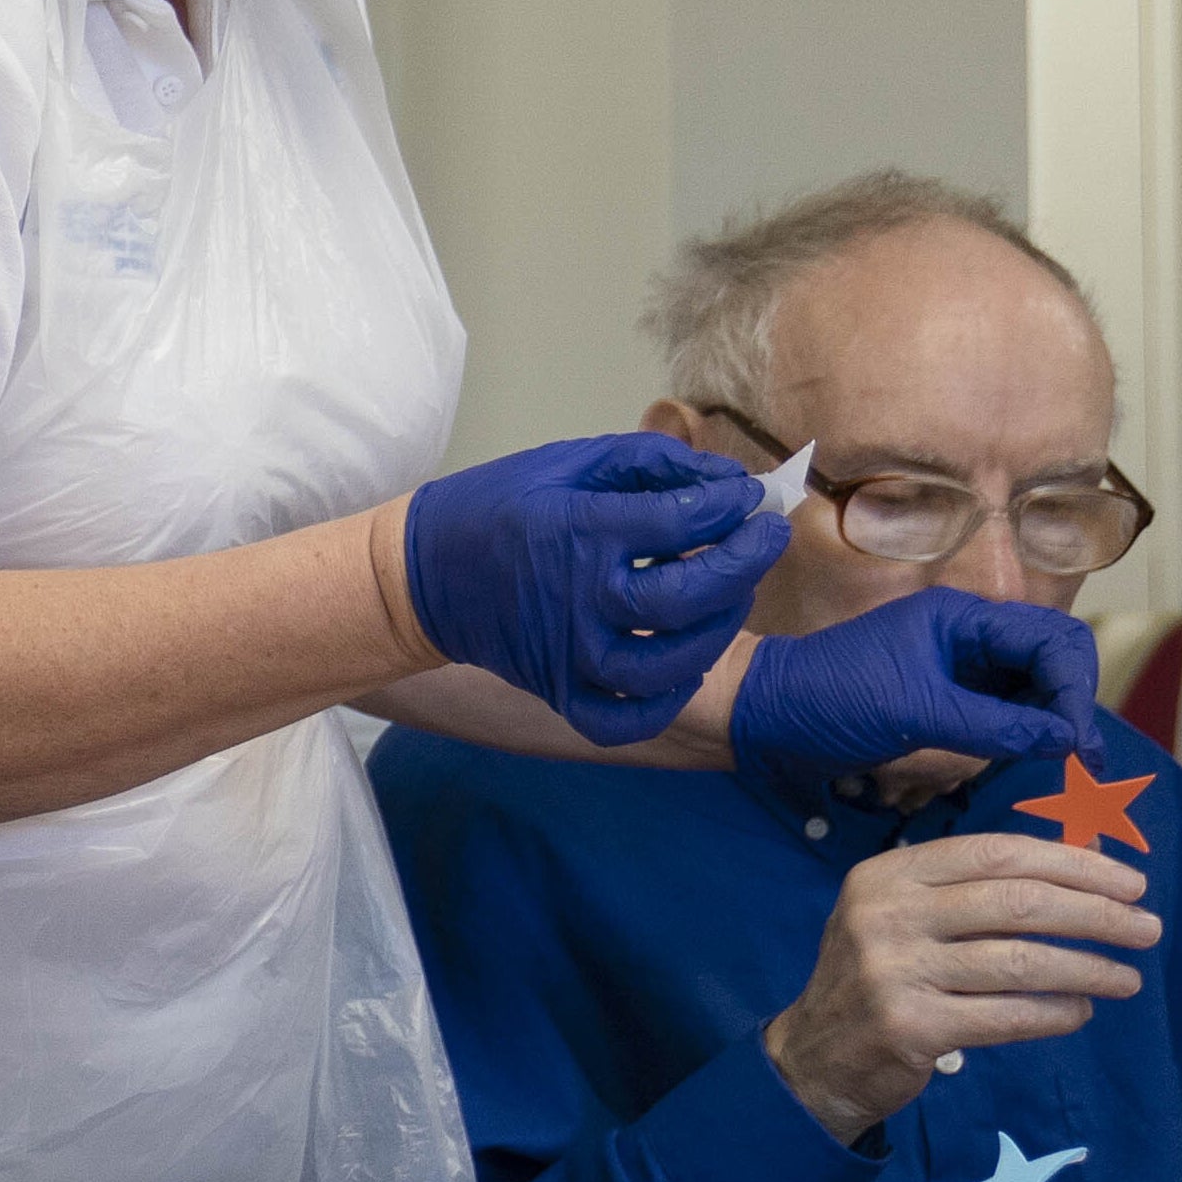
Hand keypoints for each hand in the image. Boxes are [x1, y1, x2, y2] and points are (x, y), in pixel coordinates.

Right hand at [397, 432, 783, 743]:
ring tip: (733, 598)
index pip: (682, 520)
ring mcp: (567, 654)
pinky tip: (684, 668)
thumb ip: (648, 462)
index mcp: (577, 531)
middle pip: (687, 595)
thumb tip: (725, 482)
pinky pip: (623, 719)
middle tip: (765, 539)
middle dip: (744, 562)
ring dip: (718, 630)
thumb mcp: (566, 463)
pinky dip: (664, 703)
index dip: (730, 506)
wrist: (416, 578)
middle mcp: (577, 597)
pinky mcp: (557, 691)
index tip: (747, 496)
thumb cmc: (496, 508)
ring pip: (667, 663)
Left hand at [727, 588, 1099, 789]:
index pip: (1052, 641)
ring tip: (1057, 763)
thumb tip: (1067, 740)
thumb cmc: (825, 701)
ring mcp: (960, 667)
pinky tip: (1022, 759)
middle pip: (1054, 659)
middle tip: (1082, 760)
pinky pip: (1006, 712)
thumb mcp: (913, 713)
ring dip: (1051, 722)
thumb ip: (993, 725)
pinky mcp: (948, 699)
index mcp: (962, 618)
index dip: (1076, 691)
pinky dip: (1023, 734)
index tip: (1081, 746)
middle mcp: (969, 636)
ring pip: (1035, 688)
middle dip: (1072, 704)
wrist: (761, 716)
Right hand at [764, 833, 1157, 1143]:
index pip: (996, 853)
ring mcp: (896, 972)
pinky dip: (1058, 1013)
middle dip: (1098, 914)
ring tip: (1127, 978)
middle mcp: (887, 915)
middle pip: (1018, 903)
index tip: (1130, 882)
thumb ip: (972, 892)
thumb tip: (1083, 870)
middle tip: (1147, 929)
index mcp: (888, 875)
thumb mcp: (904, 916)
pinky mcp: (913, 1027)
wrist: (815, 1056)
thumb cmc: (879, 976)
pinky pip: (1010, 1016)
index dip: (1073, 863)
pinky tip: (1081, 1010)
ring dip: (1090, 969)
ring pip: (1022, 962)